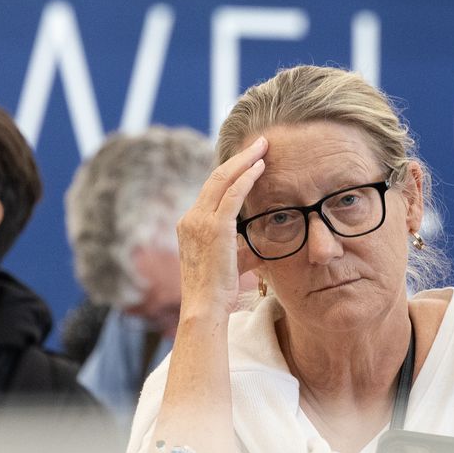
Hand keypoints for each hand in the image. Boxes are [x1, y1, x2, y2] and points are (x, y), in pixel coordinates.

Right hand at [176, 136, 267, 319]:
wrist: (204, 309)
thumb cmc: (217, 293)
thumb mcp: (228, 264)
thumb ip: (238, 250)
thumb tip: (256, 247)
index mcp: (189, 224)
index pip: (211, 190)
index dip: (230, 172)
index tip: (248, 160)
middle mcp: (190, 218)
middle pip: (216, 177)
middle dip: (239, 158)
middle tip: (259, 143)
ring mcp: (199, 221)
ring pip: (223, 179)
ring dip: (245, 160)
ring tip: (263, 147)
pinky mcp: (215, 227)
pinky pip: (233, 194)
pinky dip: (247, 176)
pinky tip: (261, 167)